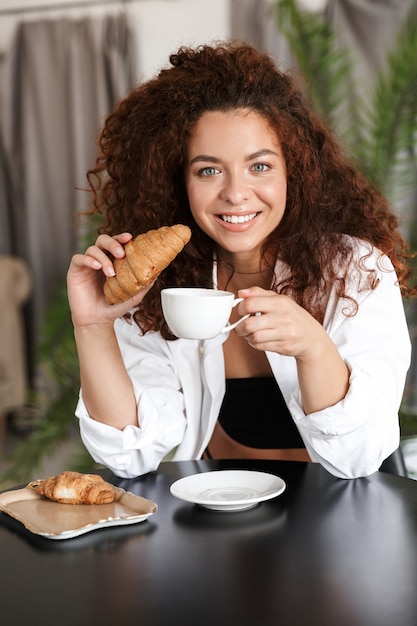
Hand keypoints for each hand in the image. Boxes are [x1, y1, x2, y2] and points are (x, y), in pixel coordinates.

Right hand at [67, 232, 153, 327]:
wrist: (96, 321)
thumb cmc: (113, 307)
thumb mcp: (131, 297)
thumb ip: (143, 286)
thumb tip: (157, 275)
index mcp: (112, 262)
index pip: (116, 244)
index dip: (121, 238)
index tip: (130, 237)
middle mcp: (99, 260)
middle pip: (103, 240)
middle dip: (113, 243)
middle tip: (121, 253)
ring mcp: (86, 265)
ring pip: (92, 249)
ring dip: (103, 258)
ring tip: (111, 273)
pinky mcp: (75, 271)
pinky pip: (78, 258)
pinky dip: (88, 260)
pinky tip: (97, 267)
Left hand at [235, 286, 349, 412]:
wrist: (312, 338)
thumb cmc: (293, 317)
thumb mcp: (280, 300)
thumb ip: (259, 294)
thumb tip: (241, 293)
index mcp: (280, 302)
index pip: (250, 303)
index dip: (240, 308)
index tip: (240, 311)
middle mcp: (283, 317)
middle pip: (249, 324)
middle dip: (239, 327)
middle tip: (239, 326)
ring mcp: (284, 333)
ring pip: (253, 337)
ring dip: (246, 336)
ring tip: (248, 333)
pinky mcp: (282, 346)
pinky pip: (259, 346)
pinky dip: (254, 343)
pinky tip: (257, 339)